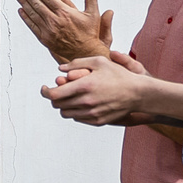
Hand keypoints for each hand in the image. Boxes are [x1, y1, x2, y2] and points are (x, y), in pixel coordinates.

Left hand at [14, 0, 114, 62]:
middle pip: (37, 3)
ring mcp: (48, 30)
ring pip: (32, 13)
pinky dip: (25, 17)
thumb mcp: (93, 14)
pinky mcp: (44, 38)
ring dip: (23, 2)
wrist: (84, 53)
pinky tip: (21, 10)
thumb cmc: (88, 34)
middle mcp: (54, 20)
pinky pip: (32, 26)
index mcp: (65, 13)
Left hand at [42, 55, 158, 126]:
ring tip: (69, 97)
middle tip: (58, 91)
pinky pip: (78, 119)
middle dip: (54, 97)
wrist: (138, 93)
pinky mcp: (97, 121)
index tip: (44, 88)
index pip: (54, 94)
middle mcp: (86, 102)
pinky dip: (76, 112)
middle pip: (57, 105)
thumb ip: (77, 63)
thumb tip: (60, 68)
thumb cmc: (119, 75)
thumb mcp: (99, 62)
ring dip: (64, 106)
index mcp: (84, 86)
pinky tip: (81, 103)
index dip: (45, 91)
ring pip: (66, 113)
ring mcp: (91, 113)